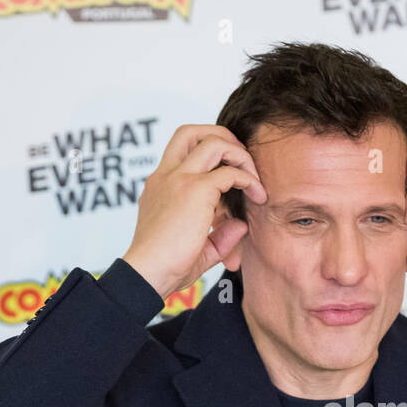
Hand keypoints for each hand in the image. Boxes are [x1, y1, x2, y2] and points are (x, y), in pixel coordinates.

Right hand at [121, 124, 267, 297]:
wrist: (147, 274)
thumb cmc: (164, 268)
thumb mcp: (196, 248)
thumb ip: (220, 236)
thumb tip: (242, 225)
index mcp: (159, 186)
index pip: (184, 153)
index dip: (211, 160)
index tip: (229, 184)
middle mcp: (166, 176)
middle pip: (192, 131)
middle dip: (224, 137)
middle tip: (243, 162)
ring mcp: (180, 179)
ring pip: (213, 140)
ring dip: (240, 154)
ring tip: (255, 178)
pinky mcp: (195, 190)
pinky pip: (230, 172)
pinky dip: (249, 180)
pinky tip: (260, 197)